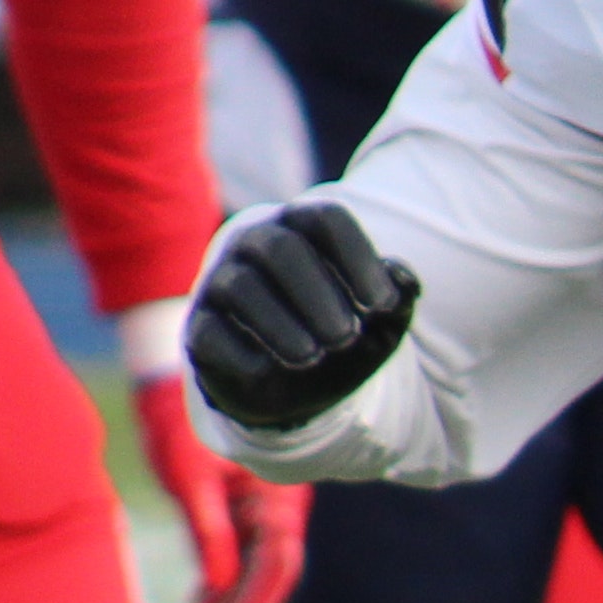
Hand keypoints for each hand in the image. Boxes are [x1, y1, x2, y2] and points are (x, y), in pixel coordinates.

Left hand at [136, 374, 305, 602]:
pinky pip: (238, 556)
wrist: (177, 386)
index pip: (276, 562)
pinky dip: (222, 585)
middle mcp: (277, 508)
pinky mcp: (241, 512)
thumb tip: (218, 586)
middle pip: (270, 574)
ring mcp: (262, 512)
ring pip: (254, 570)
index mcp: (275, 496)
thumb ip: (208, 530)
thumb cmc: (186, 424)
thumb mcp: (191, 476)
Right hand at [187, 201, 420, 432]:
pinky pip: (210, 332)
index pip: (326, 219)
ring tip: (313, 356)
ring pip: (241, 286)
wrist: (297, 383)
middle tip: (345, 337)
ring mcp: (222, 282)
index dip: (357, 257)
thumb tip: (403, 278)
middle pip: (281, 248)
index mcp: (305, 229)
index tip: (382, 305)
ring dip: (281, 325)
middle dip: (318, 294)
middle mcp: (257, 244)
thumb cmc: (342, 332)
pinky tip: (268, 370)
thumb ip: (398, 297)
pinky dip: (242, 354)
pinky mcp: (200, 327)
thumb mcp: (381, 322)